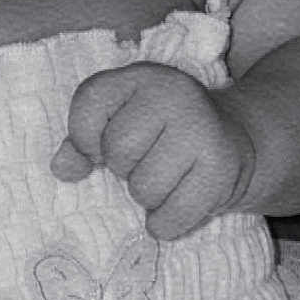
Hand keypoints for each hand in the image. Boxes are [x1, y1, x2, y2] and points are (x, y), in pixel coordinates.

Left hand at [50, 61, 255, 240]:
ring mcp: (202, 130)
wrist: (236, 140)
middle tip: (147, 161)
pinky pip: (169, 218)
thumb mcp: (120, 123)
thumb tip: (62, 167)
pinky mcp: (221, 170)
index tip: (104, 146)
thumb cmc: (163, 134)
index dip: (86, 138)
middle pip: (118, 152)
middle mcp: (175, 94)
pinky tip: (179, 203)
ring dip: (148, 198)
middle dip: (124, 169)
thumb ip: (83, 142)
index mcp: (141, 76)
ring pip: (144, 189)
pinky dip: (166, 223)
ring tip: (168, 179)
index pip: (88, 106)